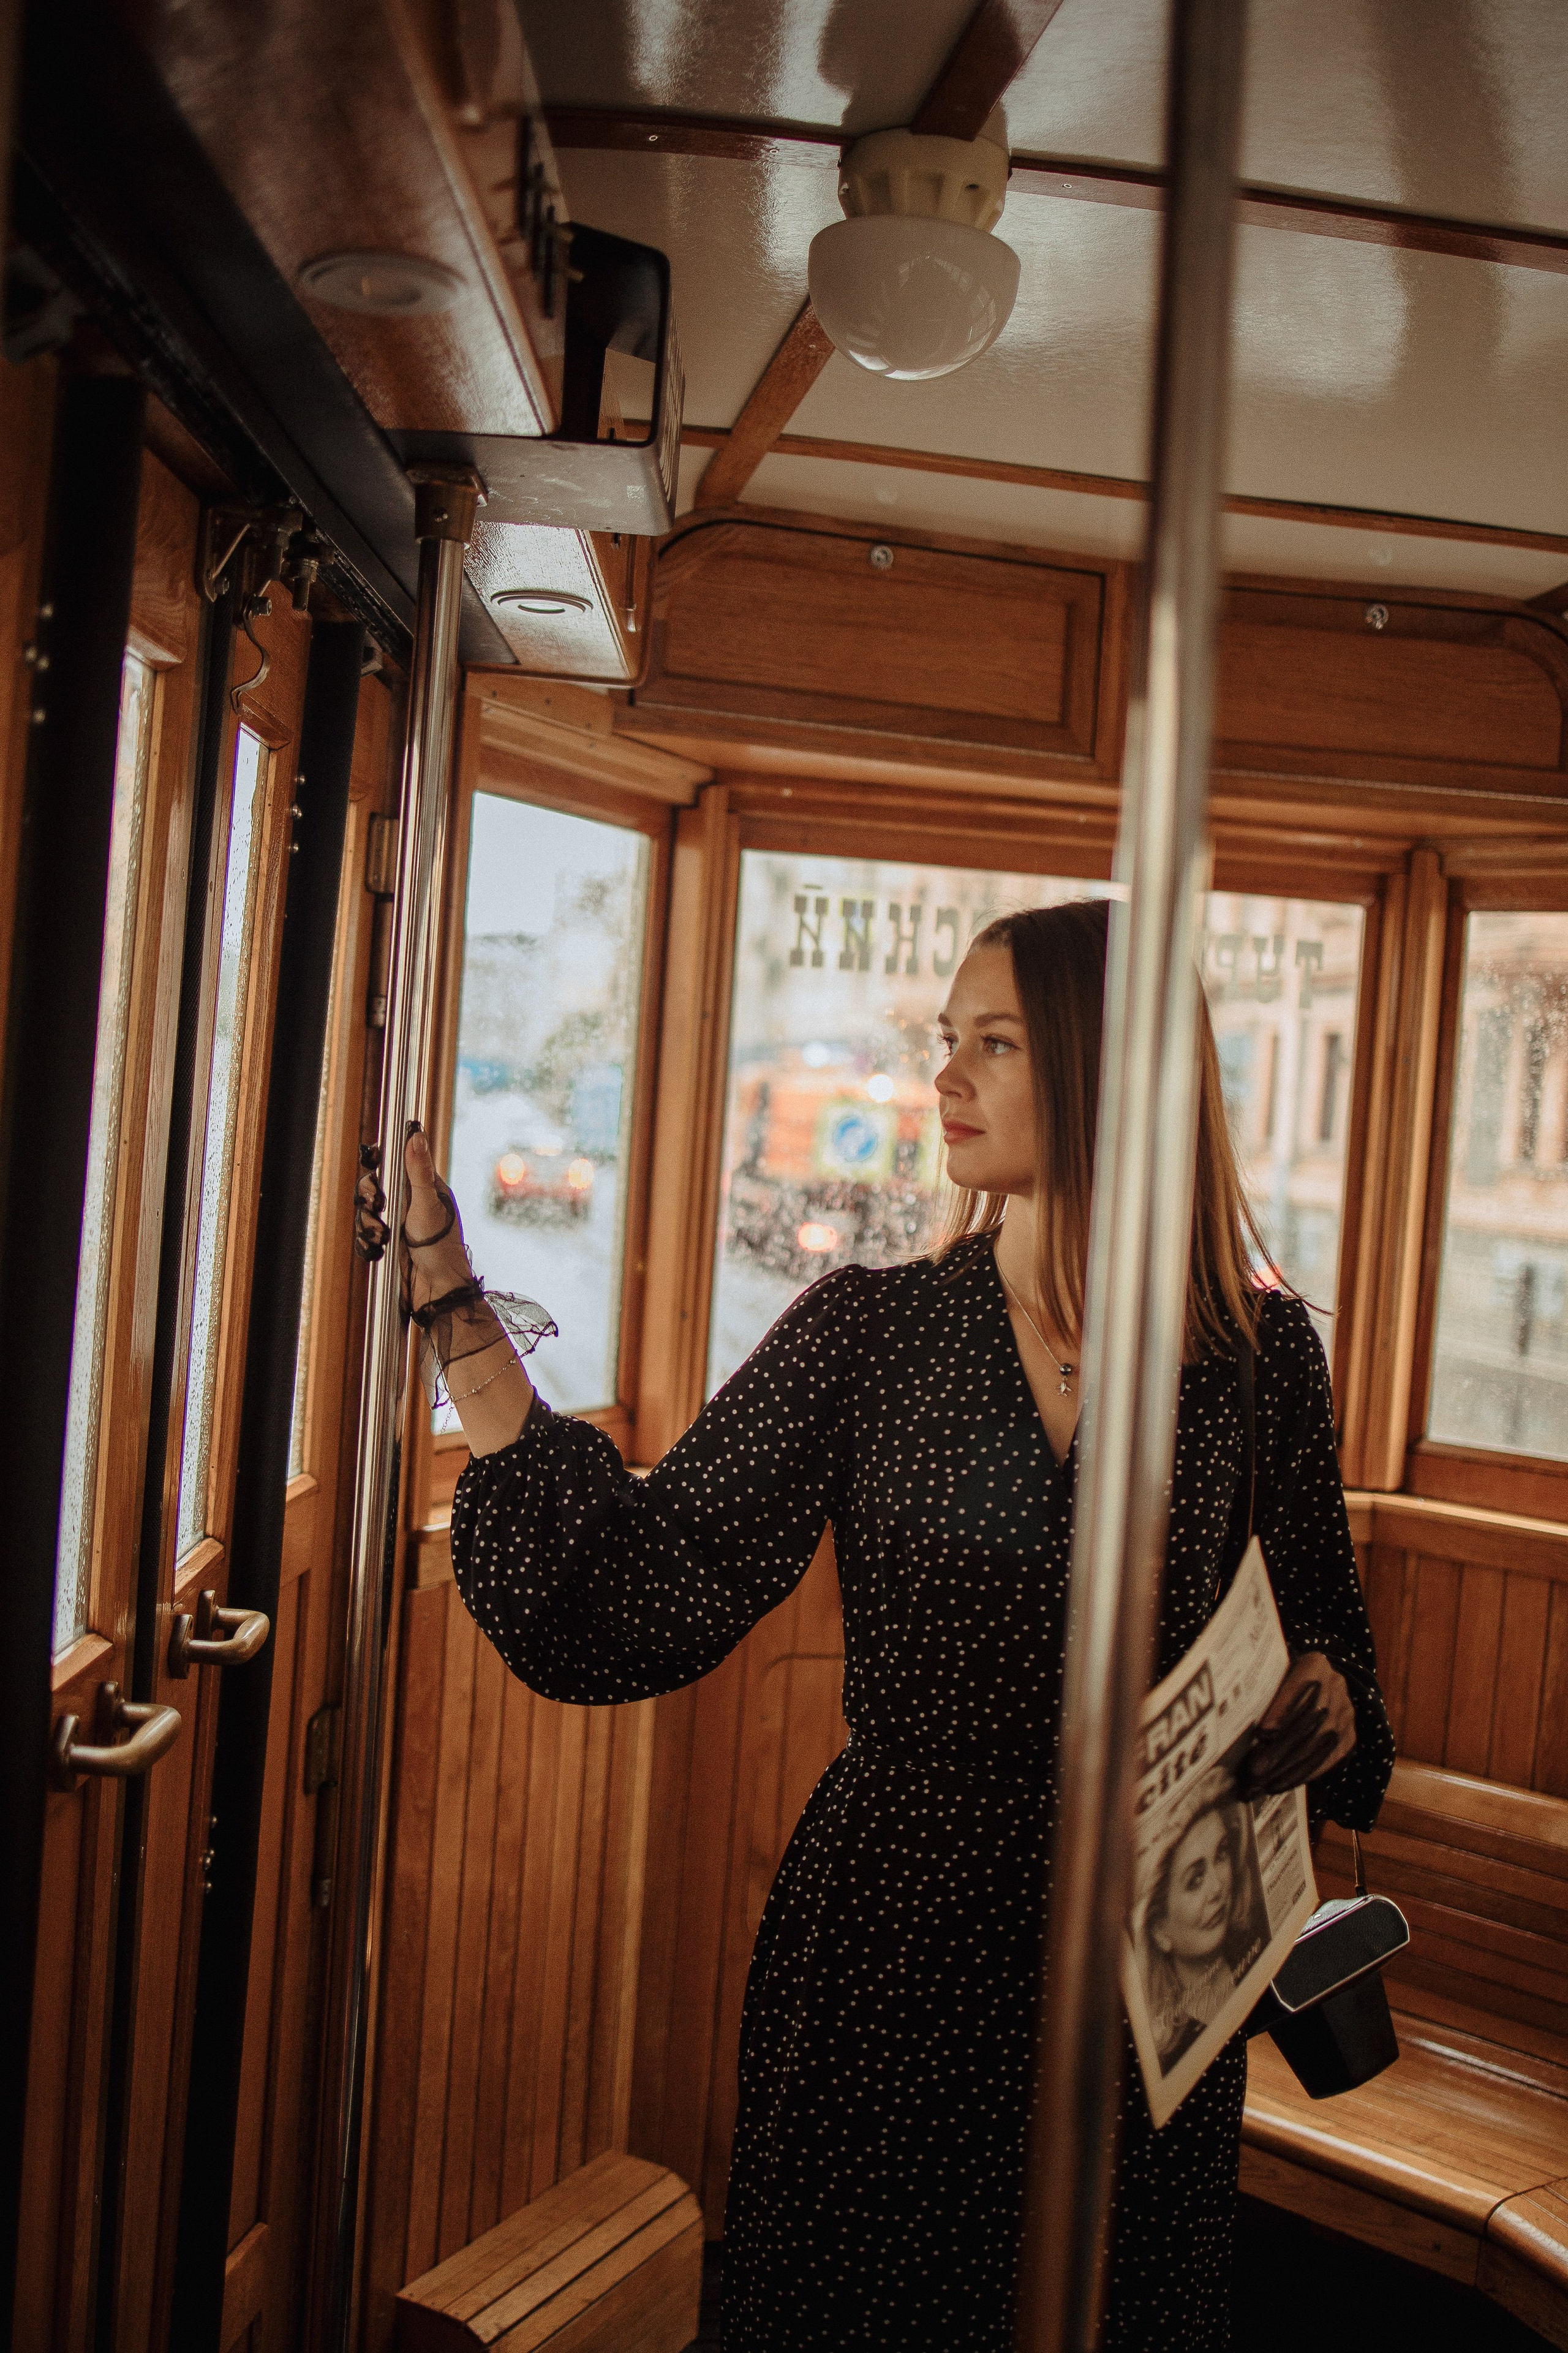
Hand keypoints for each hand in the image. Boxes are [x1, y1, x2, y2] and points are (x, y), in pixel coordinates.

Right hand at [352, 1125, 471, 1311]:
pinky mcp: (388, 1246)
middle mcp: (409, 1205)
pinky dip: (367, 1242)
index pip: (396, 1164)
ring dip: (368, 1222)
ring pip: (367, 1213)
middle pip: (375, 1187)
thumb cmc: (442, 1247)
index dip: (380, 1159)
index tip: (369, 1156)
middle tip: (374, 1202)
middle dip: (369, 1194)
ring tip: (380, 1234)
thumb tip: (416, 1134)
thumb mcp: (429, 1204)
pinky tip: (377, 1247)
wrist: (437, 1290)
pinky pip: (366, 1237)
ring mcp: (397, 1226)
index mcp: (424, 1189)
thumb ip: (418, 1170)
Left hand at [1242, 1652, 1356, 1796]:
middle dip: (1278, 1751)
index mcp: (1314, 1664)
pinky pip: (1326, 1760)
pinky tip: (1280, 1785)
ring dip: (1286, 1770)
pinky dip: (1302, 1775)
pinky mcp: (1348, 1736)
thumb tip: (1237, 1718)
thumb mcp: (1276, 1674)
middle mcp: (1335, 1686)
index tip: (1262, 1732)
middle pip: (1306, 1723)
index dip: (1281, 1710)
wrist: (1323, 1685)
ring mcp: (1345, 1713)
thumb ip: (1263, 1690)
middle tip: (1254, 1772)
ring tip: (1261, 1785)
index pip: (1298, 1687)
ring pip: (1315, 1746)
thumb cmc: (1284, 1681)